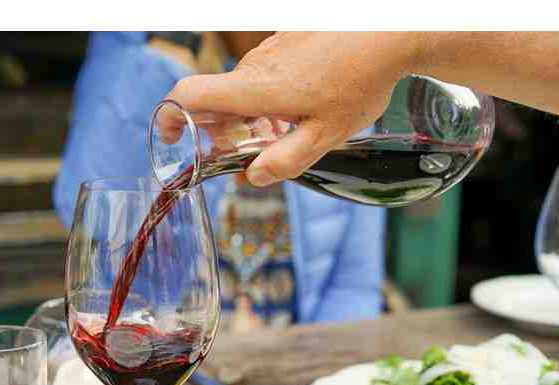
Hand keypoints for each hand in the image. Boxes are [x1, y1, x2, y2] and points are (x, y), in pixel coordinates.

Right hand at [166, 32, 421, 185]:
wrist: (389, 33)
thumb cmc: (358, 83)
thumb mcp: (325, 136)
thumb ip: (286, 160)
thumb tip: (254, 177)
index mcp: (256, 90)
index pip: (189, 94)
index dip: (169, 115)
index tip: (173, 137)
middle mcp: (255, 66)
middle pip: (219, 102)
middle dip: (227, 133)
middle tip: (256, 153)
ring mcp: (271, 50)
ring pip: (246, 90)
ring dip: (255, 116)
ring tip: (290, 131)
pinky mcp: (288, 41)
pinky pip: (266, 73)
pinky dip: (272, 96)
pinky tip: (305, 106)